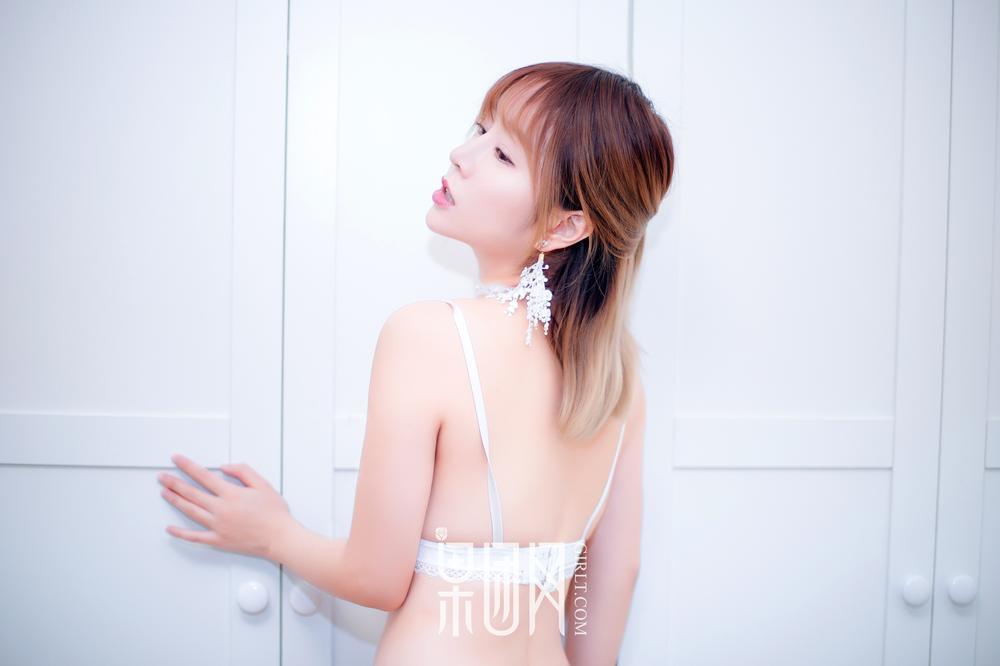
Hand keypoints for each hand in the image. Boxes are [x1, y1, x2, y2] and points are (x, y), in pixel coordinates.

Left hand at [159, 454, 294, 559]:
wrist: (280, 538)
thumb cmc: (274, 513)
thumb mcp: (263, 484)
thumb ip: (243, 472)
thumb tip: (224, 467)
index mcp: (231, 494)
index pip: (203, 476)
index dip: (188, 466)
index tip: (177, 459)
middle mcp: (220, 509)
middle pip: (191, 493)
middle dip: (174, 483)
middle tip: (162, 476)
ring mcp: (217, 526)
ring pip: (190, 511)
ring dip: (175, 501)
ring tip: (164, 493)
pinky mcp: (218, 540)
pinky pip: (195, 536)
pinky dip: (180, 533)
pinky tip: (170, 528)